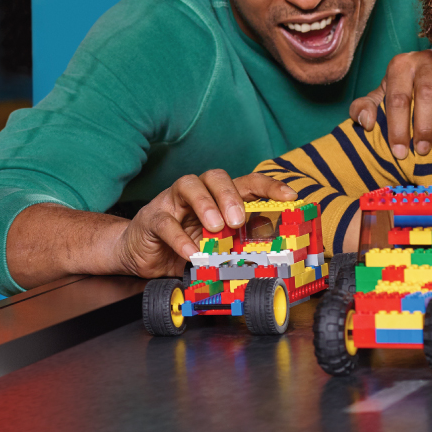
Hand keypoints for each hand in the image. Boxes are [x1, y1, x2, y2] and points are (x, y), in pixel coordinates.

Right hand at [110, 170, 296, 278]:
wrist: (141, 255)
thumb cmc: (183, 248)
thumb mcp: (216, 248)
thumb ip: (237, 246)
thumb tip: (270, 256)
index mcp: (217, 198)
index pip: (246, 183)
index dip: (269, 186)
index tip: (290, 196)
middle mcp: (196, 194)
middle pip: (215, 176)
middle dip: (230, 195)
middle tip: (238, 220)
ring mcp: (172, 203)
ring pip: (189, 185)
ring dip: (206, 204)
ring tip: (215, 227)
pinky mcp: (152, 219)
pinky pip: (165, 221)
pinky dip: (179, 238)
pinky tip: (191, 253)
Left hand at [349, 47, 431, 159]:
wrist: (430, 70)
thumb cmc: (403, 88)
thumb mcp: (381, 97)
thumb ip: (364, 108)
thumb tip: (366, 122)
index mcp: (400, 65)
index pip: (397, 98)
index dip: (398, 127)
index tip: (400, 152)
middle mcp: (423, 59)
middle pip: (425, 92)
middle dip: (423, 125)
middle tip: (422, 149)